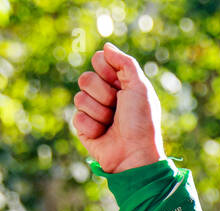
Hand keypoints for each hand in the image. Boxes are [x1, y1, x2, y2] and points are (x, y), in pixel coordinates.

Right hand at [72, 43, 167, 173]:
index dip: (106, 70)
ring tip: (112, 124)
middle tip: (117, 107)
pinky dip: (92, 126)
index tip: (119, 84)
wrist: (135, 154)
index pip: (98, 61)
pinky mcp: (84, 127)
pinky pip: (77, 117)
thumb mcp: (140, 88)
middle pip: (86, 78)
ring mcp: (93, 111)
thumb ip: (125, 63)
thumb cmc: (141, 122)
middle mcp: (105, 95)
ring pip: (79, 97)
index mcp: (120, 83)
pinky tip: (103, 135)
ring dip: (99, 112)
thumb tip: (106, 47)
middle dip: (103, 93)